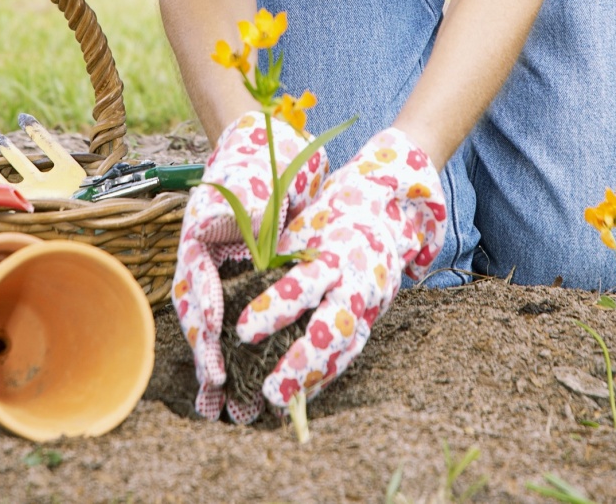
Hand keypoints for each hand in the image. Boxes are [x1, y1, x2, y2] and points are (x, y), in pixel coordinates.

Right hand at [172, 110, 328, 421]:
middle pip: (196, 313)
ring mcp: (214, 261)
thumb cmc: (264, 158)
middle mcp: (199, 251)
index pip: (197, 291)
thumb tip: (249, 277)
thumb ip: (250, 233)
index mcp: (197, 233)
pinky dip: (230, 342)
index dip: (207, 331)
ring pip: (208, 317)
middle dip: (207, 360)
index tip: (218, 368)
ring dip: (215, 360)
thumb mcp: (260, 193)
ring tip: (221, 409)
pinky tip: (236, 373)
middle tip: (218, 405)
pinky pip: (227, 309)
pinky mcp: (233, 267)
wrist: (268, 135)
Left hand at [235, 126, 445, 411]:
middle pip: (333, 329)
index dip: (275, 309)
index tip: (244, 331)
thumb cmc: (327, 219)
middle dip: (302, 362)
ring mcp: (368, 305)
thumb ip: (275, 259)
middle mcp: (355, 283)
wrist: (383, 214)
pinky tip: (302, 394)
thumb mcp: (301, 229)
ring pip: (345, 349)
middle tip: (270, 390)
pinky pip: (349, 353)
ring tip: (282, 401)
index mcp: (334, 253)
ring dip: (314, 378)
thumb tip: (232, 288)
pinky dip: (326, 375)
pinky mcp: (372, 320)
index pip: (303, 285)